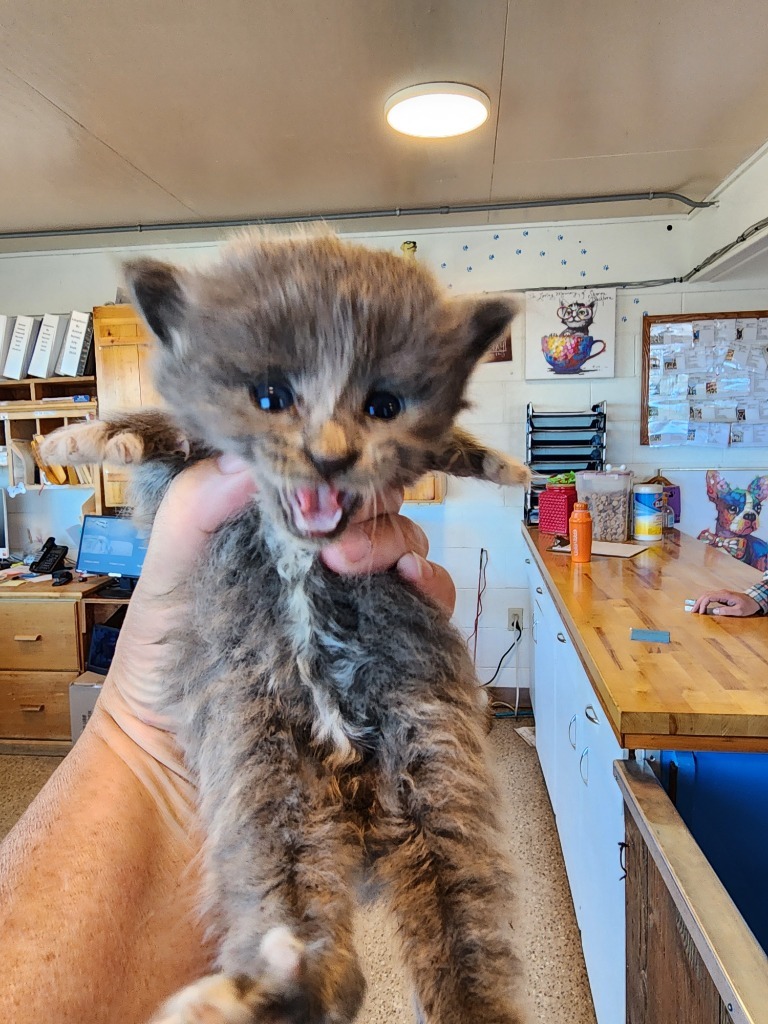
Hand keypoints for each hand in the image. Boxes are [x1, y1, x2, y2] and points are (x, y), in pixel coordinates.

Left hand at [94, 456, 455, 777]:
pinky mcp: (386, 658)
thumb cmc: (161, 670)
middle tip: (333, 540)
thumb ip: (195, 511)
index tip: (315, 488)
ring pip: (407, 551)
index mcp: (275, 544)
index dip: (330, 478)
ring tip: (357, 562)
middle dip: (365, 509)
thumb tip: (247, 457)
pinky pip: (430, 611)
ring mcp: (358, 614)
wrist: (176, 771)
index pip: (324, 488)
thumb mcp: (167, 578)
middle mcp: (322, 573)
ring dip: (395, 542)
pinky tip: (415, 585)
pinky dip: (433, 587)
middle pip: (373, 513)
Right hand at [689, 589, 760, 615]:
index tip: (701, 613)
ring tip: (695, 609)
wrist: (753, 600)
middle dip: (698, 603)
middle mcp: (721, 592)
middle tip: (692, 611)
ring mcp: (721, 593)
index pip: (709, 597)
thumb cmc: (747, 606)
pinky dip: (704, 601)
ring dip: (699, 601)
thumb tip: (714, 611)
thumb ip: (726, 611)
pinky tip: (701, 606)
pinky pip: (710, 597)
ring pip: (706, 595)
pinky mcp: (721, 596)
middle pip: (705, 595)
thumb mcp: (739, 611)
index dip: (703, 605)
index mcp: (724, 595)